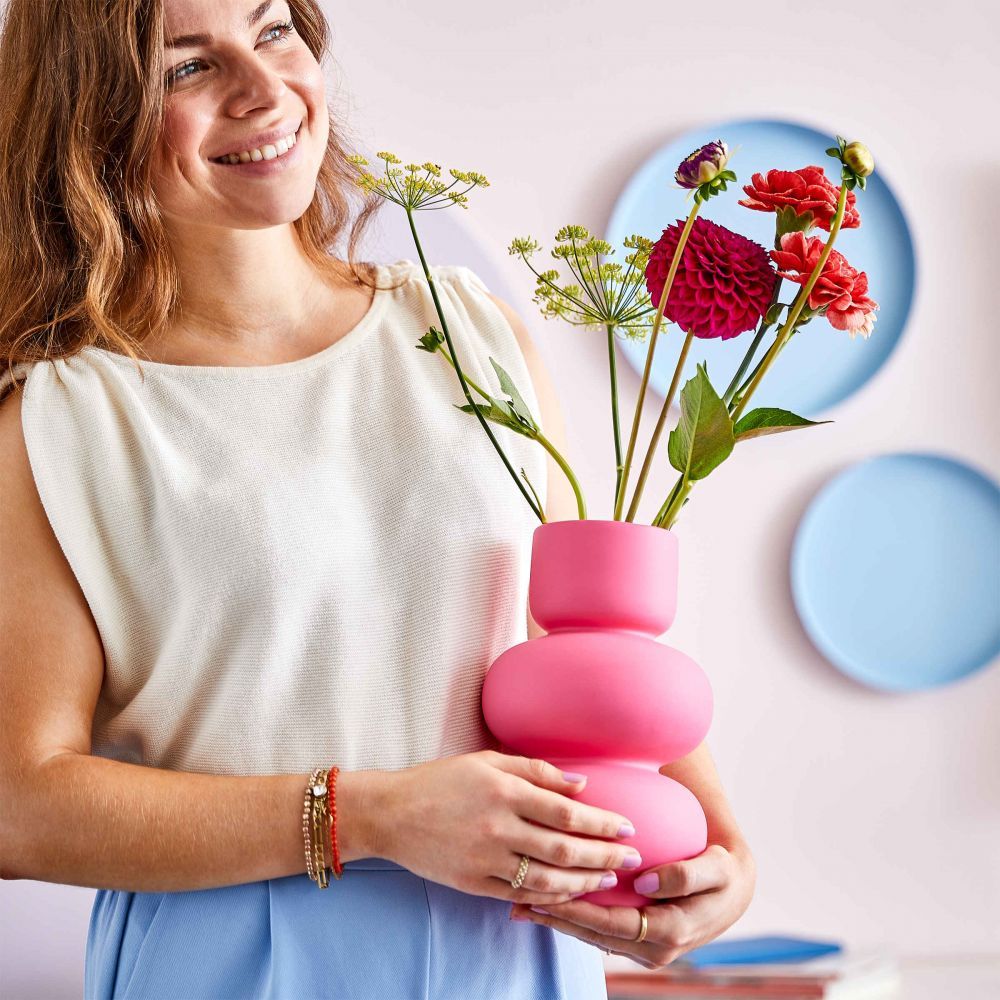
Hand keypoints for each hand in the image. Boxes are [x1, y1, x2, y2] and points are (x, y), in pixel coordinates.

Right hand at [373, 750, 643, 904]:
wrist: (391, 814)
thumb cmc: (441, 781)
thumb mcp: (486, 762)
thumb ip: (535, 770)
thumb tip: (580, 784)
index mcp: (504, 791)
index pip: (567, 812)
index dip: (602, 822)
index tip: (628, 826)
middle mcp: (498, 827)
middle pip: (564, 848)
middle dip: (605, 855)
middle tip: (633, 858)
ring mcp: (486, 860)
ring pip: (548, 877)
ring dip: (585, 880)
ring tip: (609, 879)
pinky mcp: (474, 884)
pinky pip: (522, 895)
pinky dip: (551, 897)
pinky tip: (571, 893)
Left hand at [509, 840, 756, 969]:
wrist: (734, 889)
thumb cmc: (724, 872)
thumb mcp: (717, 869)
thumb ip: (686, 875)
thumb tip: (646, 883)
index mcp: (670, 933)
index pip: (613, 924)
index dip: (579, 911)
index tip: (548, 895)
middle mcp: (653, 948)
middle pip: (594, 935)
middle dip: (557, 919)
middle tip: (520, 901)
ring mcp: (643, 947)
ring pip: (592, 936)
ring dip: (558, 920)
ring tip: (520, 903)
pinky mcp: (636, 938)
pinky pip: (599, 929)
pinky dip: (572, 916)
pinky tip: (545, 901)